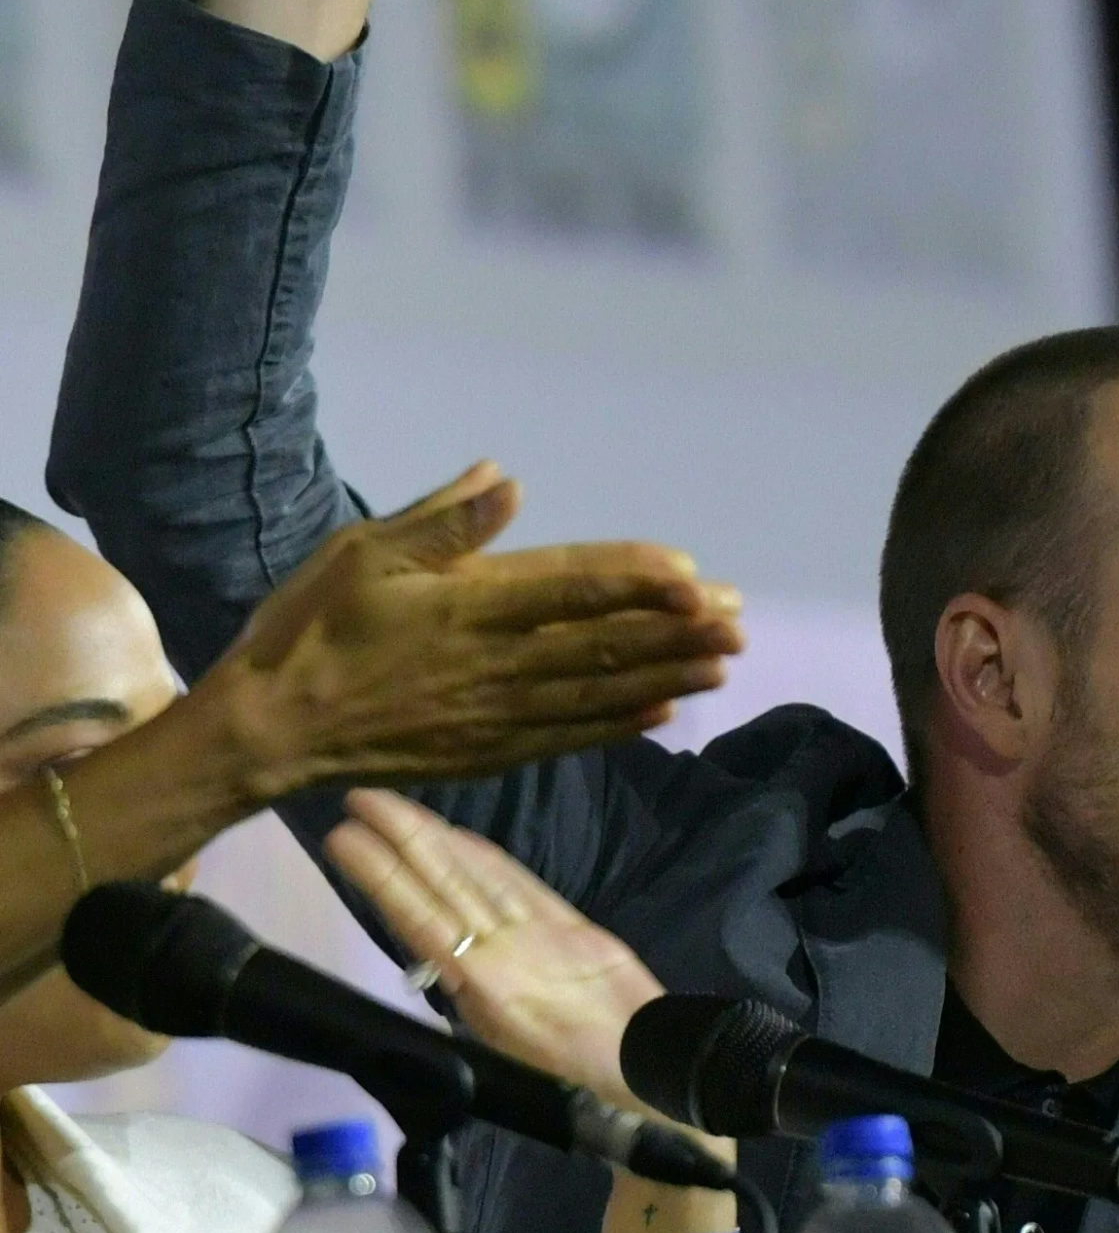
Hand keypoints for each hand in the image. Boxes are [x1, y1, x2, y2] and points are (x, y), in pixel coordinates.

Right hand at [203, 462, 742, 800]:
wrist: (267, 732)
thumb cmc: (309, 628)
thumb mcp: (363, 553)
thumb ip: (444, 521)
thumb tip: (509, 479)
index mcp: (466, 608)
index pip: (571, 589)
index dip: (635, 580)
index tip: (692, 572)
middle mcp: (493, 665)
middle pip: (602, 645)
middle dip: (676, 631)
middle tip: (737, 619)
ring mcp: (495, 716)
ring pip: (598, 694)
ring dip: (666, 676)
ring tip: (723, 662)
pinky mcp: (487, 753)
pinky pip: (568, 737)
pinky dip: (620, 724)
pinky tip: (663, 711)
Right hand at [326, 787, 662, 1108]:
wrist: (641, 1057)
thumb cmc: (563, 1070)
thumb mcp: (496, 1046)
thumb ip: (466, 995)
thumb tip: (437, 959)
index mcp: (481, 984)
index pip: (417, 917)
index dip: (381, 875)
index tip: (345, 838)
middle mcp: (505, 945)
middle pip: (445, 879)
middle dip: (401, 834)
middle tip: (360, 797)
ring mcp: (540, 925)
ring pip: (477, 870)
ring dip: (434, 834)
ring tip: (396, 807)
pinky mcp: (570, 917)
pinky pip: (517, 878)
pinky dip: (483, 854)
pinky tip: (459, 836)